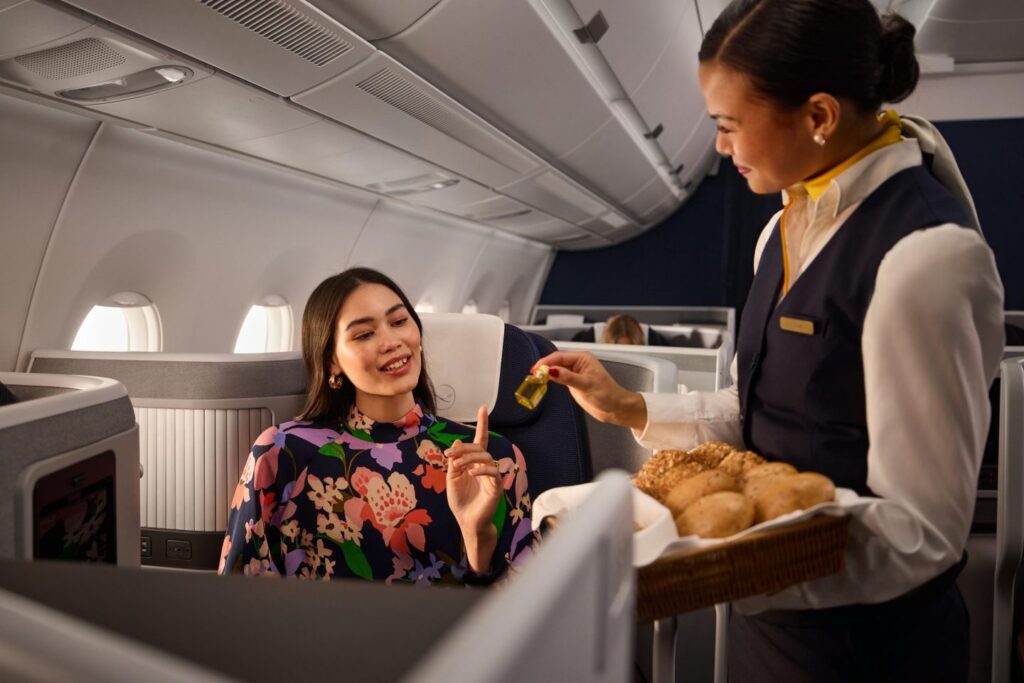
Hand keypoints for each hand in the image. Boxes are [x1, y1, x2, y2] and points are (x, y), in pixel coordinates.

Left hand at [446, 406, 500, 570]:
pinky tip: (472, 472)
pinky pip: (492, 472)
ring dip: (469, 458)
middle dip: (464, 448)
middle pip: (479, 448)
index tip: (483, 408)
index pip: (480, 440)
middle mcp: (485, 466)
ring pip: (485, 457)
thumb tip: (457, 441)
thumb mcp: (451, 479)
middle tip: (450, 454)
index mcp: (474, 463)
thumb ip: (454, 461)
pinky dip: (482, 469)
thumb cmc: (460, 501)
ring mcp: (491, 476)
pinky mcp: (496, 486)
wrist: (466, 521)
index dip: (482, 424)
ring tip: (458, 466)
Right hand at [533, 350, 647, 429]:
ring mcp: (575, 374)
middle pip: (555, 361)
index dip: (545, 362)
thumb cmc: (609, 394)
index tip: (535, 369)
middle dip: (543, 367)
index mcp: (583, 359)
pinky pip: (558, 378)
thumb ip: (568, 378)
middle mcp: (578, 364)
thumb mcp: (587, 385)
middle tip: (533, 375)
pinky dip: (550, 379)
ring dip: (546, 373)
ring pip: (555, 369)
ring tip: (535, 379)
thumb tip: (552, 371)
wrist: (615, 408)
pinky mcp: (573, 383)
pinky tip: (544, 382)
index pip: (559, 357)